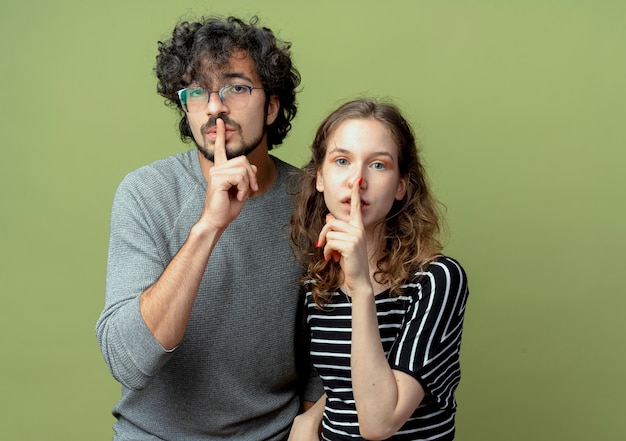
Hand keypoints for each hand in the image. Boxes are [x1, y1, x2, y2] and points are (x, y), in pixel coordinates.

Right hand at [201, 118, 257, 229]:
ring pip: (243, 169)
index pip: (220, 149)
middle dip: (252, 175)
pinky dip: (244, 188)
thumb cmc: (227, 207)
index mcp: (220, 170)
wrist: (218, 221)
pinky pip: (240, 177)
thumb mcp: (241, 189)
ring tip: (240, 194)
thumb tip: (252, 166)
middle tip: (250, 190)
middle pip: (243, 160)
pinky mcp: (218, 179)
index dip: (220, 135)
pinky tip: (238, 196)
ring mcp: (216, 172)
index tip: (220, 121)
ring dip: (247, 184)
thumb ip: (245, 176)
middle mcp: (217, 168)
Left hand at [317, 178, 370, 294]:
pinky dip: (327, 252)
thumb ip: (338, 231)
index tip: (358, 180)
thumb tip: (329, 217)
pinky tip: (333, 259)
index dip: (355, 194)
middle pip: (331, 222)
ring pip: (329, 233)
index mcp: (359, 228)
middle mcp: (358, 230)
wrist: (359, 279)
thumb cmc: (351, 262)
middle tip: (322, 246)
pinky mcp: (350, 245)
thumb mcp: (344, 244)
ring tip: (333, 255)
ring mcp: (355, 237)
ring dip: (326, 247)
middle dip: (323, 234)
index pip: (356, 208)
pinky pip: (329, 242)